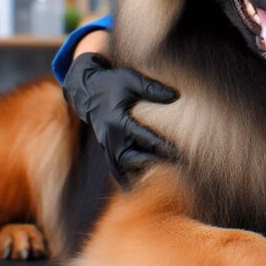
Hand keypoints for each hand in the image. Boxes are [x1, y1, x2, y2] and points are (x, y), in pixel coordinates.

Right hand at [62, 52, 178, 187]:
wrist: (86, 92)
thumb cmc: (111, 83)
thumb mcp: (130, 79)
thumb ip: (152, 88)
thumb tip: (176, 96)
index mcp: (117, 121)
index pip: (143, 138)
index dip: (161, 146)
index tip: (178, 152)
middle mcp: (111, 139)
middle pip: (136, 159)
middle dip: (157, 163)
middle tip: (179, 166)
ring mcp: (108, 148)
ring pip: (127, 169)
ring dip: (145, 173)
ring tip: (167, 177)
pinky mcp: (108, 152)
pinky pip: (119, 172)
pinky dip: (130, 179)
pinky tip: (146, 186)